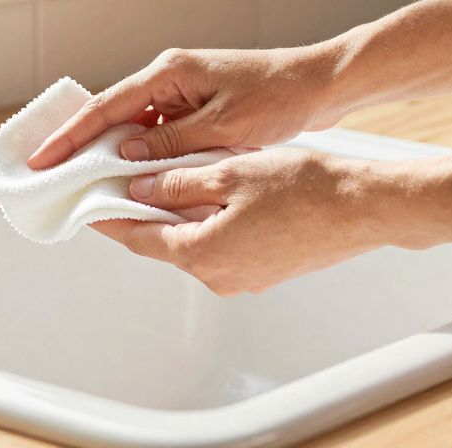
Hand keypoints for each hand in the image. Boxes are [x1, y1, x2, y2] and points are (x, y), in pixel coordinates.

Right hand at [28, 45, 347, 168]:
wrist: (322, 84)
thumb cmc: (279, 97)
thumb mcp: (222, 127)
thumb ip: (171, 144)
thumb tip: (124, 156)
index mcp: (168, 73)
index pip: (105, 107)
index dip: (70, 136)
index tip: (42, 158)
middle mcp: (169, 78)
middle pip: (113, 115)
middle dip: (83, 146)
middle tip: (52, 175)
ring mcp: (182, 92)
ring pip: (136, 128)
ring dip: (118, 155)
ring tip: (89, 186)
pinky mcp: (197, 106)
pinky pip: (160, 133)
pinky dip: (147, 156)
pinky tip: (137, 181)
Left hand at [91, 149, 397, 294]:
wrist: (364, 209)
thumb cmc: (307, 190)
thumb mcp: (229, 173)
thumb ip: (178, 182)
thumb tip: (141, 186)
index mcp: (201, 253)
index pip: (136, 237)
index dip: (108, 217)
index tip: (88, 203)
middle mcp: (217, 276)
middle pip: (161, 241)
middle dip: (140, 212)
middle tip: (121, 181)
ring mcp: (242, 278)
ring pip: (191, 243)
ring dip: (175, 215)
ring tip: (164, 179)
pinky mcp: (262, 273)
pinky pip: (219, 247)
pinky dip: (204, 223)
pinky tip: (208, 195)